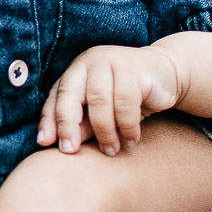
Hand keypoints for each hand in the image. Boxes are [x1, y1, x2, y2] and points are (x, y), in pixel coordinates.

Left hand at [40, 44, 185, 156]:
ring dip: (104, 131)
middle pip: (72, 96)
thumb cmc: (129, 95)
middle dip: (69, 126)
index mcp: (77, 70)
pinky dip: (126, 125)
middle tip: (71, 151)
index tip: (45, 143)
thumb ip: (83, 124)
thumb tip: (64, 146)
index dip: (49, 120)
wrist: (166, 74)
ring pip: (99, 101)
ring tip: (112, 150)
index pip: (57, 96)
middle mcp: (90, 61)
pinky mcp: (134, 67)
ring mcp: (112, 60)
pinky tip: (131, 139)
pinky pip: (125, 102)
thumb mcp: (102, 111)